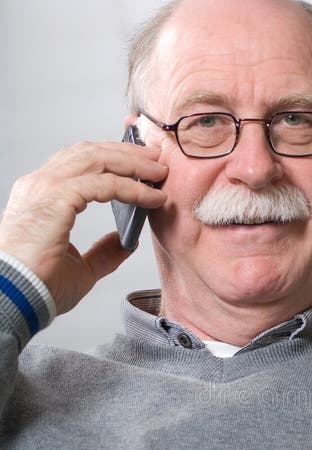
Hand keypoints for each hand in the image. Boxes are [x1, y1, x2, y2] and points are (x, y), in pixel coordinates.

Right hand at [0, 141, 167, 314]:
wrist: (15, 296)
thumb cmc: (36, 286)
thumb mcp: (81, 268)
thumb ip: (103, 253)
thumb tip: (125, 243)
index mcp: (42, 195)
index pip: (79, 163)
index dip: (112, 159)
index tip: (140, 167)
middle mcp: (41, 184)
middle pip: (90, 153)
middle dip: (127, 153)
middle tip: (156, 160)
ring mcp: (46, 187)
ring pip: (97, 160)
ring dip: (132, 163)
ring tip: (158, 172)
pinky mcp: (57, 198)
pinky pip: (104, 184)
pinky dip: (131, 188)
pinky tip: (151, 197)